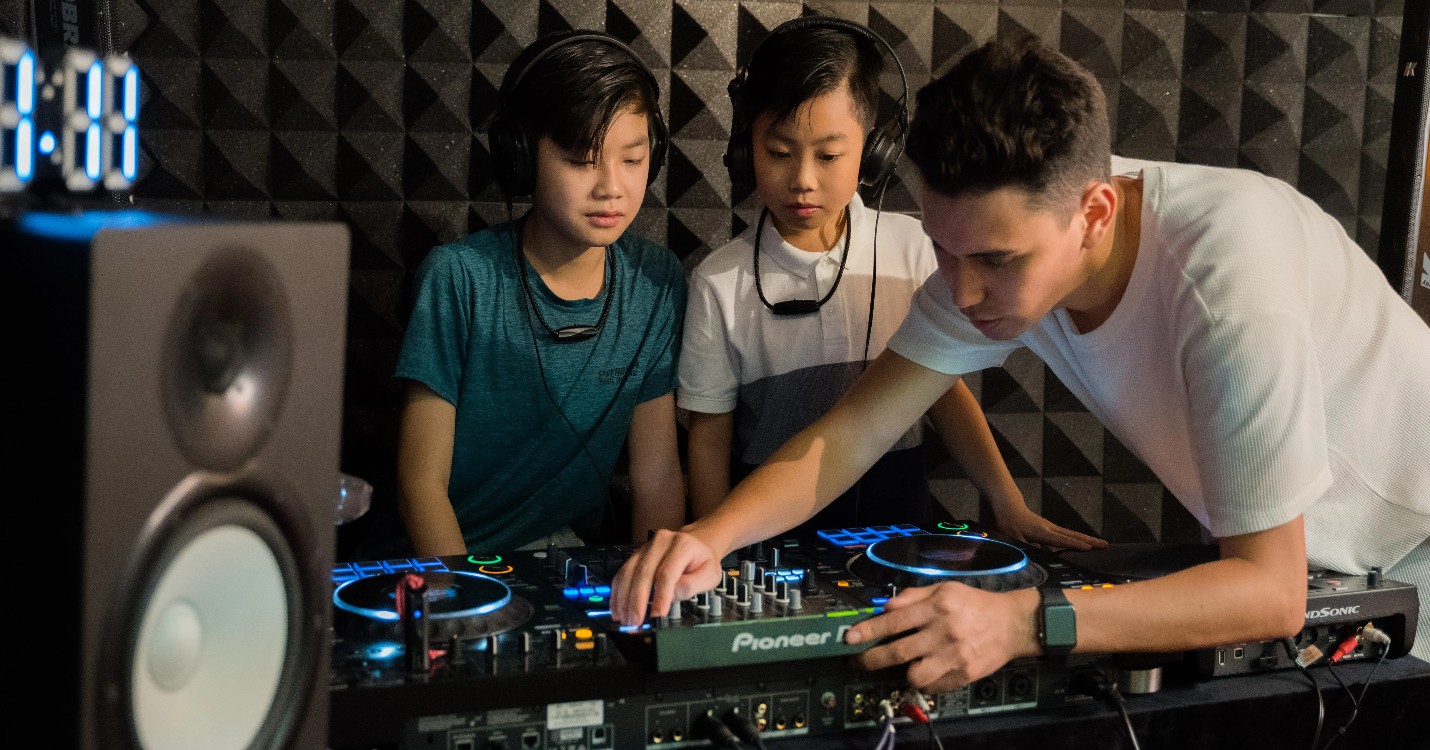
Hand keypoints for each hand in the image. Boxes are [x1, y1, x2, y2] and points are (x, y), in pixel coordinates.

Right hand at [609, 528, 723, 626]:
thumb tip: (671, 595)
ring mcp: (646, 547)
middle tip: (636, 621)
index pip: (666, 573)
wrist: (696, 545)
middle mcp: (661, 542)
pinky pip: (622, 573)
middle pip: (644, 572)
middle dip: (637, 600)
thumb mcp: (710, 575)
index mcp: (682, 545)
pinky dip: (618, 592)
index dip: (660, 595)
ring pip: (629, 572)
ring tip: (625, 619)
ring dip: (624, 598)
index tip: (657, 614)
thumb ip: (692, 585)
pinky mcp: (636, 555)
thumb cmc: (702, 561)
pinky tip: (617, 608)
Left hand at [844, 583, 1038, 692]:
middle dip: (871, 660)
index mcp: (936, 607)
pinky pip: (934, 685)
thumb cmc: (974, 604)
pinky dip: (926, 680)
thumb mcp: (945, 589)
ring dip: (903, 672)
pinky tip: (928, 670)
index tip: (849, 639)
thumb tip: (885, 608)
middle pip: (898, 652)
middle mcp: (943, 631)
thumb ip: (913, 596)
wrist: (1013, 624)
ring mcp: (954, 656)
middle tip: (857, 662)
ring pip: (914, 675)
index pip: (893, 621)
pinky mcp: (963, 675)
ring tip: (905, 665)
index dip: (868, 631)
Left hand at [993, 504, 1106, 549]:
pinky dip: (1076, 539)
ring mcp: (1049, 527)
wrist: (1006, 503)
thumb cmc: (1007, 521)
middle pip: (1072, 535)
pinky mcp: (1047, 528)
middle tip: (1106, 545)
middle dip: (1089, 541)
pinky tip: (1083, 545)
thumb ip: (1023, 547)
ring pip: (1071, 534)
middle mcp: (1049, 528)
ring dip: (1086, 539)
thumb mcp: (1011, 537)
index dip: (1075, 545)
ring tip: (1101, 544)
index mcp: (1041, 532)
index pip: (1061, 539)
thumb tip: (1036, 557)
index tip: (1089, 549)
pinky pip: (1064, 535)